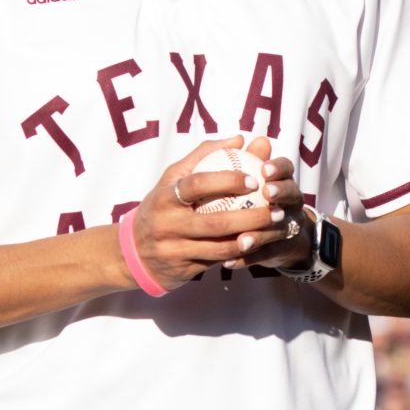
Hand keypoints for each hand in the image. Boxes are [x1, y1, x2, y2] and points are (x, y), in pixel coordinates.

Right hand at [123, 135, 304, 292]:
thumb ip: (203, 156)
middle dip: (252, 217)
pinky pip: (216, 262)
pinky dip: (239, 254)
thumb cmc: (161, 207)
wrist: (133, 252)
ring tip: (273, 229)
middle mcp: (166, 224)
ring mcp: (173, 250)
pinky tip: (258, 245)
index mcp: (164, 196)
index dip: (227, 181)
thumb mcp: (172, 179)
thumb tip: (239, 139)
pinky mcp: (182, 270)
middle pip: (215, 221)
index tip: (254, 180)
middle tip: (277, 209)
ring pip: (219, 247)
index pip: (197, 184)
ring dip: (251, 239)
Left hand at [234, 136, 314, 270]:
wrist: (279, 238)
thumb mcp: (252, 180)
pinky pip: (264, 256)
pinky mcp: (280, 251)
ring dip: (261, 234)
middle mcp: (291, 204)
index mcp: (283, 182)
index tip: (265, 168)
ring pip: (278, 230)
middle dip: (282, 193)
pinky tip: (228, 262)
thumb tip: (239, 138)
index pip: (287, 169)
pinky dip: (247, 259)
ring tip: (242, 239)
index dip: (279, 168)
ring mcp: (288, 228)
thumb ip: (246, 161)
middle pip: (293, 195)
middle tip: (267, 194)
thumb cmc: (256, 200)